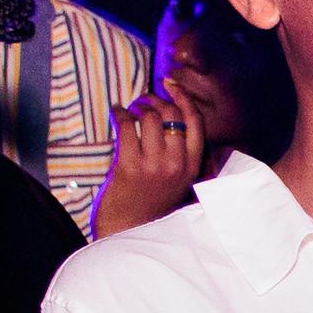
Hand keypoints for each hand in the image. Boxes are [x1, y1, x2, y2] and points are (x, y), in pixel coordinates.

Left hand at [88, 80, 209, 239]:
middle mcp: (177, 164)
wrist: (130, 228)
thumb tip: (169, 113)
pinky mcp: (130, 166)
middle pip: (171, 114)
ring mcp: (154, 165)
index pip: (195, 122)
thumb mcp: (178, 179)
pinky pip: (126, 126)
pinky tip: (116, 114)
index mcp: (193, 166)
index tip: (171, 85)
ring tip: (129, 110)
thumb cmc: (152, 201)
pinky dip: (119, 114)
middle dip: (155, 100)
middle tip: (143, 100)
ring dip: (137, 107)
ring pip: (149, 117)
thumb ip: (181, 153)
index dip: (183, 98)